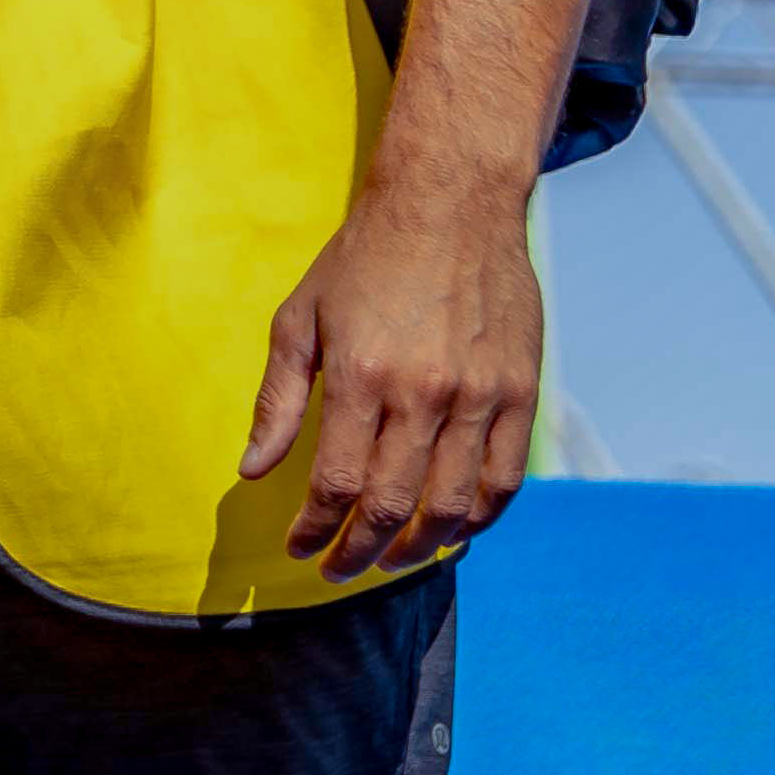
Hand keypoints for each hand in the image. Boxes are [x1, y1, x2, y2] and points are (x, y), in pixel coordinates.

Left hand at [245, 178, 542, 575]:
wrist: (450, 206)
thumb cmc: (363, 261)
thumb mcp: (300, 319)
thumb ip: (279, 401)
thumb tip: (252, 469)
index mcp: (360, 376)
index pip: (334, 483)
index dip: (314, 528)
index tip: (300, 546)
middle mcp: (423, 394)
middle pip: (392, 505)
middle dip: (359, 551)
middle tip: (339, 568)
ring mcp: (480, 396)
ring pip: (452, 505)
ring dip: (418, 548)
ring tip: (390, 560)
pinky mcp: (522, 393)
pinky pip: (505, 480)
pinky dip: (478, 518)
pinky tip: (452, 532)